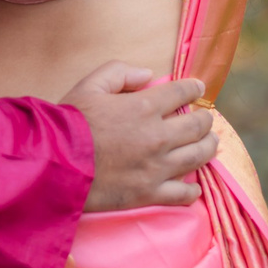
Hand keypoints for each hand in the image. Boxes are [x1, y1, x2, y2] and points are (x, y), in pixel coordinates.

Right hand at [66, 63, 216, 211]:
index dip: (193, 87)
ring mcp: (156, 167)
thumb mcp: (90, 85)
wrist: (55, 164)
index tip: (199, 87)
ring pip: (198, 157)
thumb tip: (148, 74)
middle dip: (206, 119)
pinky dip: (193, 189)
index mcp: (144, 107)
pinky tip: (194, 186)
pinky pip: (183, 194)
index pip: (181, 93)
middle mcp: (158, 136)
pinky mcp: (149, 193)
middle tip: (207, 119)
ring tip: (211, 144)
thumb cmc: (70, 122)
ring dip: (209, 147)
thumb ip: (120, 72)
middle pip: (197, 126)